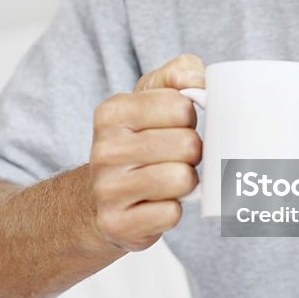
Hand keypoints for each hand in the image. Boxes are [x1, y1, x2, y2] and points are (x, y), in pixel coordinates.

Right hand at [90, 53, 204, 250]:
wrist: (99, 197)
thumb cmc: (137, 140)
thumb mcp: (150, 97)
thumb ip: (179, 73)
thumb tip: (200, 79)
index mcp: (113, 112)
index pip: (181, 106)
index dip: (189, 118)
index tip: (175, 125)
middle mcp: (105, 149)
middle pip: (188, 145)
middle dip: (192, 152)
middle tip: (175, 156)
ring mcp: (108, 189)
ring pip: (183, 179)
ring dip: (186, 181)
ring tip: (169, 179)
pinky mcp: (117, 224)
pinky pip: (172, 214)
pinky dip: (172, 210)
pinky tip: (156, 204)